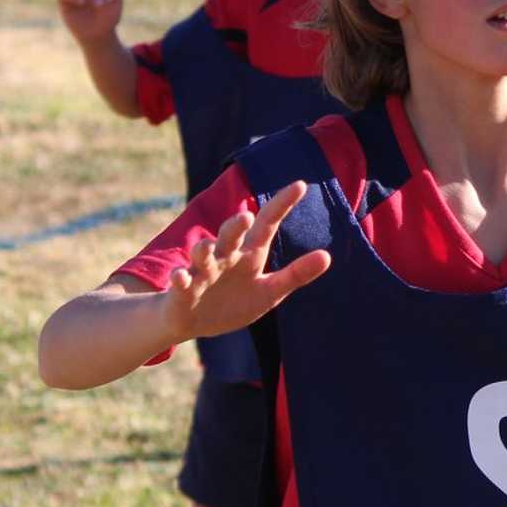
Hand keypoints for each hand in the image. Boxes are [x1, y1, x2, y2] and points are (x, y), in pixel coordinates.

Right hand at [163, 182, 330, 342]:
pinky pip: (180, 281)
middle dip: (236, 225)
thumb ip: (296, 275)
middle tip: (245, 217)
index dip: (282, 205)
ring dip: (203, 249)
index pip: (267, 224)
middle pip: (231, 235)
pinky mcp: (183, 290)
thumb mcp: (270, 291)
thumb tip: (327, 256)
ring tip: (208, 247)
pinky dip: (180, 279)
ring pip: (201, 254)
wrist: (194, 321)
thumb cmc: (235, 302)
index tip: (300, 185)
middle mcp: (225, 256)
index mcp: (250, 254)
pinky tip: (181, 278)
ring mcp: (202, 271)